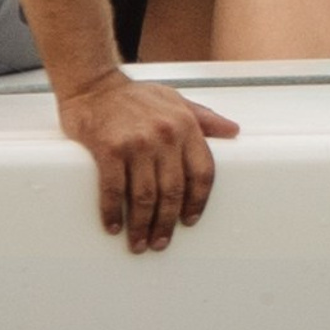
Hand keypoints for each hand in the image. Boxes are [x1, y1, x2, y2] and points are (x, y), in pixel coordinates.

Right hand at [58, 74, 240, 252]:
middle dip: (167, 222)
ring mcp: (136, 143)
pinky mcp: (108, 149)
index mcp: (186, 126)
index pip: (202, 172)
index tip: (190, 221)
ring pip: (144, 195)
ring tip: (139, 243)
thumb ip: (205, 119)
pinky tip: (113, 227)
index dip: (198, 201)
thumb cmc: (136, 96)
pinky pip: (113, 189)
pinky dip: (113, 213)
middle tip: (160, 242)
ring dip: (141, 225)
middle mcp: (165, 136)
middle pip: (173, 190)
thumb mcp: (177, 101)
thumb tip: (234, 131)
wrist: (94, 86)